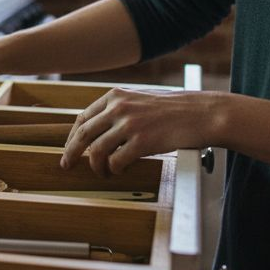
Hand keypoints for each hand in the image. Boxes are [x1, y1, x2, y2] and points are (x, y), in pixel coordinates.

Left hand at [61, 87, 219, 175]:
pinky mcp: (142, 141)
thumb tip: (97, 132)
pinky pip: (117, 162)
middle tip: (66, 166)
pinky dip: (115, 170)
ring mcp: (130, 124)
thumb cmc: (174, 110)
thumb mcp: (140, 100)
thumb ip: (119, 110)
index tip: (69, 149)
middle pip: (83, 134)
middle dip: (71, 153)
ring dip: (96, 167)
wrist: (202, 113)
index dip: (72, 137)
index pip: (83, 118)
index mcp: (116, 96)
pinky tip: (121, 171)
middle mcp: (119, 107)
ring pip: (97, 151)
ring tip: (103, 173)